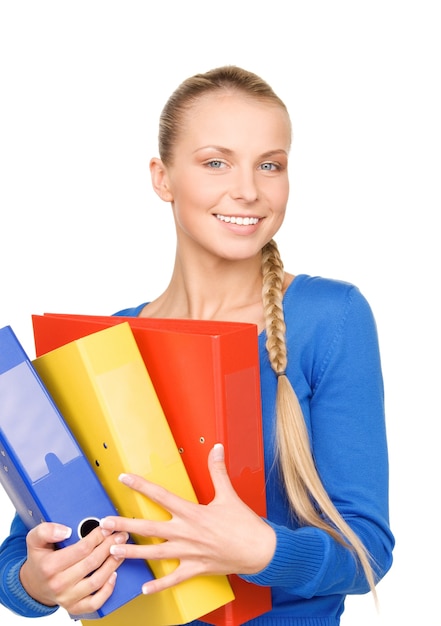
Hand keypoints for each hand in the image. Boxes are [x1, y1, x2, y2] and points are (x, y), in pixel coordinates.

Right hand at [20, 521, 128, 616]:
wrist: (34, 584)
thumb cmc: (40, 560)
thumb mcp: (35, 540)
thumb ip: (46, 530)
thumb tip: (65, 531)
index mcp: (50, 566)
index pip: (82, 549)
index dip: (98, 537)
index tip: (107, 528)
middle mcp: (59, 584)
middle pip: (92, 562)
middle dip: (110, 546)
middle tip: (120, 536)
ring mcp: (67, 598)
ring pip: (97, 581)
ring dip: (112, 564)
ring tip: (121, 551)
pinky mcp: (74, 607)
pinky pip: (95, 602)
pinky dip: (107, 590)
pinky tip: (114, 575)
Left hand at [100, 443, 275, 594]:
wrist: (260, 551)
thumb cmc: (244, 524)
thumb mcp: (228, 494)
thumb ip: (217, 470)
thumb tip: (216, 447)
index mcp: (192, 513)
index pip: (160, 496)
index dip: (141, 485)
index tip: (124, 479)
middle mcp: (186, 533)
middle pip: (149, 528)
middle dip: (125, 525)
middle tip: (104, 524)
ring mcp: (189, 553)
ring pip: (155, 554)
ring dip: (133, 554)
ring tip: (112, 552)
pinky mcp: (196, 569)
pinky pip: (174, 579)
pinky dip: (159, 584)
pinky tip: (144, 588)